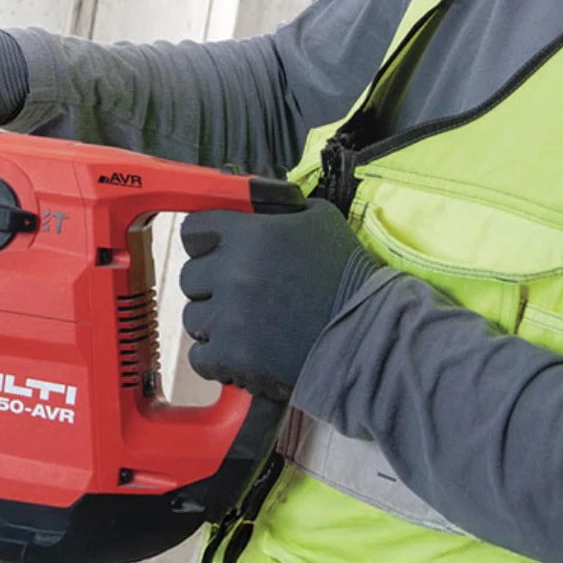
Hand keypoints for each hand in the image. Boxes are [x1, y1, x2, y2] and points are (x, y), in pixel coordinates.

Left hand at [179, 199, 379, 401]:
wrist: (372, 337)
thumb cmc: (349, 278)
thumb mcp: (318, 220)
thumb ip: (275, 207)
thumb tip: (244, 203)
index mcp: (253, 234)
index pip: (193, 230)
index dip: (203, 242)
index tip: (214, 252)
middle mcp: (236, 272)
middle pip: (189, 276)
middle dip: (211, 286)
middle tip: (244, 295)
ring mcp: (231, 316)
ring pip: (192, 319)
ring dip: (215, 324)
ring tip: (252, 326)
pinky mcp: (234, 355)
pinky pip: (199, 357)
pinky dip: (218, 360)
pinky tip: (246, 352)